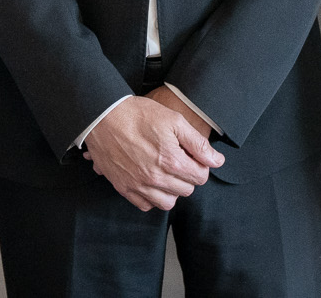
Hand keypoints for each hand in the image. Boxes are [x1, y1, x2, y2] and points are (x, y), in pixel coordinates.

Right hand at [82, 93, 224, 211]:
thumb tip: (217, 160)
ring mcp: (138, 185)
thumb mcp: (174, 120)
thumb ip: (198, 143)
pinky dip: (152, 197)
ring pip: (168, 203)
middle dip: (187, 176)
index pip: (200, 177)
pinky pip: (145, 205)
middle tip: (179, 160)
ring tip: (167, 172)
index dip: (201, 165)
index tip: (193, 156)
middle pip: (186, 190)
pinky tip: (152, 181)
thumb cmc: (138, 114)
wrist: (104, 116)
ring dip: (172, 190)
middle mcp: (155, 178)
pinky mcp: (124, 188)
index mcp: (171, 160)